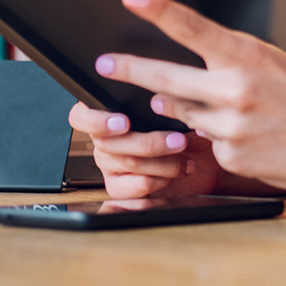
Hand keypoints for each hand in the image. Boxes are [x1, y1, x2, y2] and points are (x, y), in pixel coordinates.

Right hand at [68, 104, 219, 198]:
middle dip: (150, 143)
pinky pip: (129, 187)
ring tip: (185, 159)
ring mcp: (110, 164)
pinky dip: (156, 181)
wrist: (204, 158)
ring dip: (162, 162)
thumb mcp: (181, 107)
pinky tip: (172, 175)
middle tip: (179, 141)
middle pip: (108, 143)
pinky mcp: (120, 187)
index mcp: (109, 111)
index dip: (96, 120)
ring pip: (126, 163)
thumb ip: (168, 99)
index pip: (80, 116)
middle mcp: (104, 139)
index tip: (123, 122)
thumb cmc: (190, 127)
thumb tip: (163, 98)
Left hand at [89, 0, 285, 195]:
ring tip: (235, 109)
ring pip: (186, 116)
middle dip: (131, 70)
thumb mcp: (271, 65)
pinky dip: (219, 138)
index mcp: (248, 56)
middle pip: (166, 81)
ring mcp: (231, 127)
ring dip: (194, 111)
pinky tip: (251, 136)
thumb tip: (167, 95)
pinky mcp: (231, 156)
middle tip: (105, 63)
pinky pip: (207, 144)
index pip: (193, 28)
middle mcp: (236, 90)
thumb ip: (222, 70)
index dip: (158, 10)